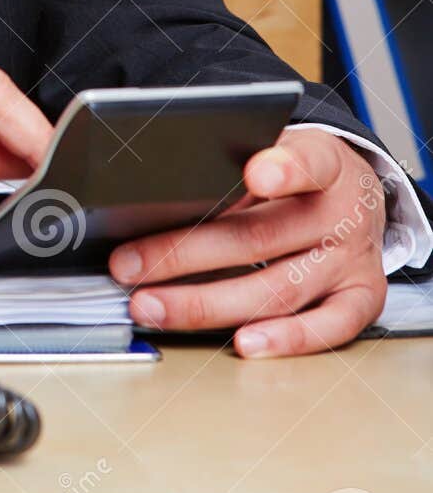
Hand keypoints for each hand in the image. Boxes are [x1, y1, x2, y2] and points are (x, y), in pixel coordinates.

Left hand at [108, 130, 387, 357]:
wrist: (358, 194)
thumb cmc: (300, 173)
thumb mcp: (275, 150)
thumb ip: (231, 166)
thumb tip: (154, 194)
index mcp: (326, 163)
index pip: (308, 161)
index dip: (283, 169)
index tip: (254, 173)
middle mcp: (343, 213)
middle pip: (260, 237)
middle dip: (184, 254)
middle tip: (129, 264)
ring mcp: (352, 260)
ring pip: (277, 289)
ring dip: (206, 303)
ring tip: (153, 306)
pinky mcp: (362, 298)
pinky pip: (325, 328)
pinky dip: (284, 339)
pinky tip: (241, 343)